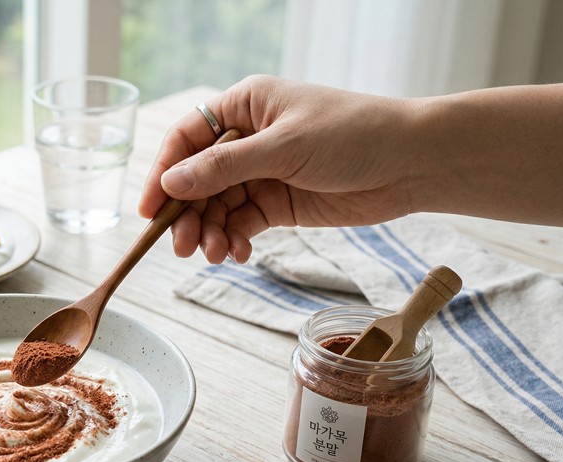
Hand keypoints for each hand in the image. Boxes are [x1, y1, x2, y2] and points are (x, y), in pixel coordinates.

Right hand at [139, 75, 415, 263]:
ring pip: (217, 206)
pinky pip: (242, 224)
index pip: (187, 138)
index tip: (149, 209)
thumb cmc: (354, 134)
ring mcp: (263, 172)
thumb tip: (171, 184)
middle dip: (187, 213)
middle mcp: (248, 138)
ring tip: (214, 255)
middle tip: (181, 246)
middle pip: (197, 179)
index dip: (163, 172)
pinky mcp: (279, 203)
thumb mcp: (283, 147)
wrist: (413, 162)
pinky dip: (234, 240)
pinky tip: (237, 253)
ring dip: (210, 232)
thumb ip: (224, 168)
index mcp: (245, 106)